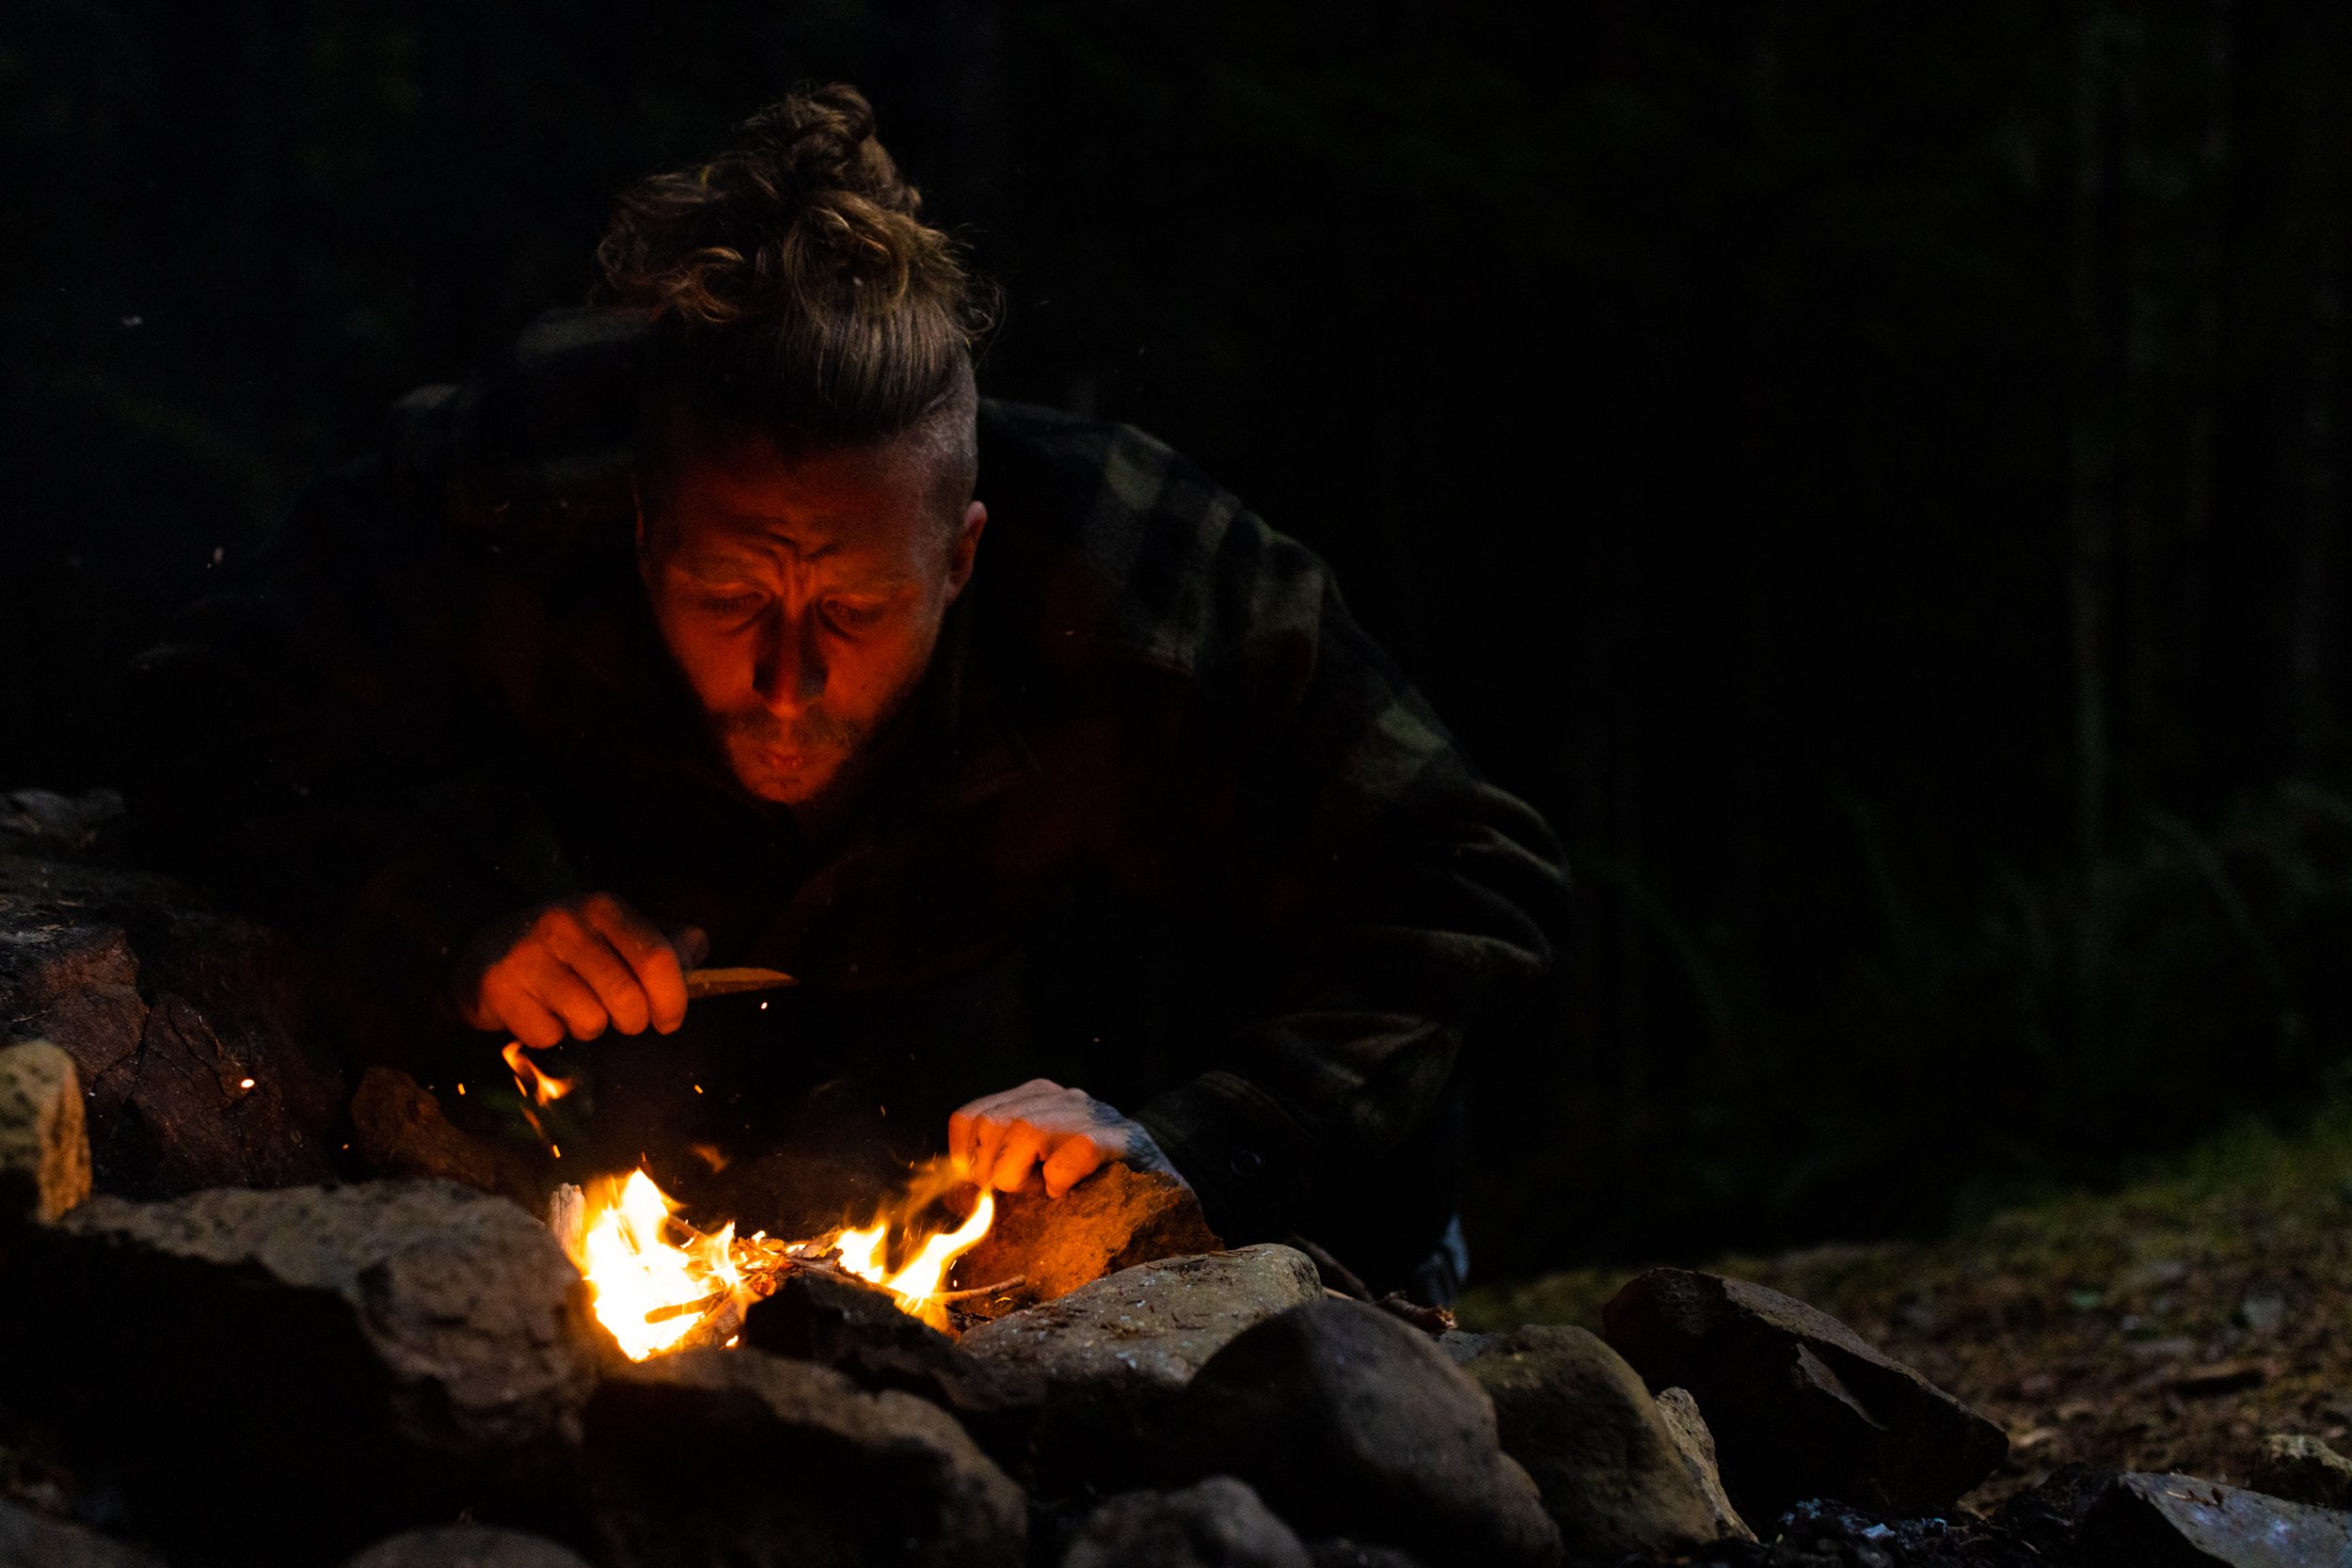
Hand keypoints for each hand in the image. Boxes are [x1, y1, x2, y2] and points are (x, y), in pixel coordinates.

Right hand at [452, 893, 708, 1046]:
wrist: (481, 945)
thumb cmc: (566, 947)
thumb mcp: (613, 932)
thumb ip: (662, 942)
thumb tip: (699, 949)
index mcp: (604, 908)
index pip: (657, 960)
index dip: (673, 1000)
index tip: (669, 1020)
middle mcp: (565, 924)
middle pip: (627, 1000)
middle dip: (632, 1022)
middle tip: (620, 1018)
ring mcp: (528, 955)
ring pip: (589, 1022)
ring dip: (588, 1028)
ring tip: (571, 1007)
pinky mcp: (498, 987)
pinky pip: (548, 1036)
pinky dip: (549, 1035)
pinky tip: (538, 1012)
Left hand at [948, 1077, 1183, 1198]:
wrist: (1167, 1184)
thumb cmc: (1092, 1183)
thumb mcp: (1038, 1171)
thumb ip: (998, 1171)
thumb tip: (955, 1196)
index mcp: (1035, 1099)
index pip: (971, 1117)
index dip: (964, 1158)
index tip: (984, 1187)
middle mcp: (1061, 1097)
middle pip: (993, 1123)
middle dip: (995, 1172)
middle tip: (1024, 1192)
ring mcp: (1093, 1114)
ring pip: (1027, 1129)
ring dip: (1024, 1175)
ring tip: (1046, 1190)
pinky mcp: (1123, 1139)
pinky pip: (1077, 1150)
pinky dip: (1063, 1177)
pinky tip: (1070, 1192)